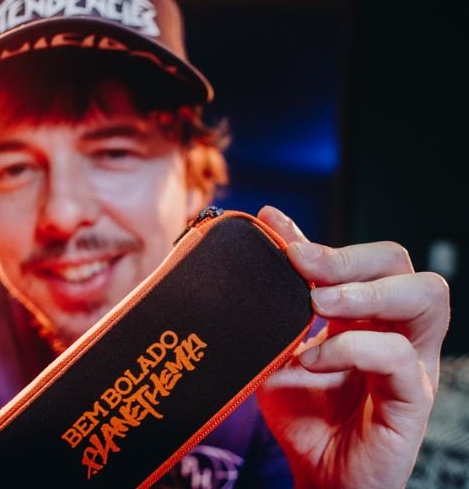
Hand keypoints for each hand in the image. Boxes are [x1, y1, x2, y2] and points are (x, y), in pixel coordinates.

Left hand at [255, 206, 449, 488]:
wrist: (315, 477)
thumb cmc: (302, 414)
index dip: (327, 243)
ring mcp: (411, 362)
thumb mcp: (281, 346)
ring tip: (317, 303)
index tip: (279, 234)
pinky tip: (311, 360)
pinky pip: (398, 356)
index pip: (366, 259)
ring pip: (425, 295)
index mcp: (367, 316)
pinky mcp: (412, 398)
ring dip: (363, 291)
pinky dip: (350, 349)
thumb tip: (268, 228)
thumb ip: (278, 298)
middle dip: (348, 257)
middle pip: (402, 264)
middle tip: (302, 265)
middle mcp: (396, 330)